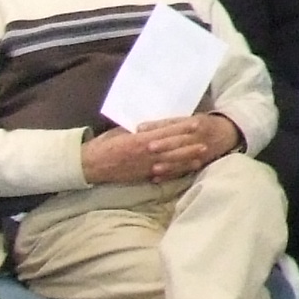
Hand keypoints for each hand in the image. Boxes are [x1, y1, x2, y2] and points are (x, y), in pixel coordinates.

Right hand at [83, 114, 235, 184]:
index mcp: (141, 138)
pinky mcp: (143, 175)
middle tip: (207, 141)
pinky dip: (176, 171)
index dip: (183, 128)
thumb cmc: (105, 145)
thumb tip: (151, 126)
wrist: (91, 164)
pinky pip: (164, 173)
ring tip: (202, 156)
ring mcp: (146, 166)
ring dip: (187, 159)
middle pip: (173, 148)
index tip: (196, 123)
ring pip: (171, 162)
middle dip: (190, 145)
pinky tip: (186, 169)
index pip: (166, 132)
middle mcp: (146, 153)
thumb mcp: (122, 132)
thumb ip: (138, 130)